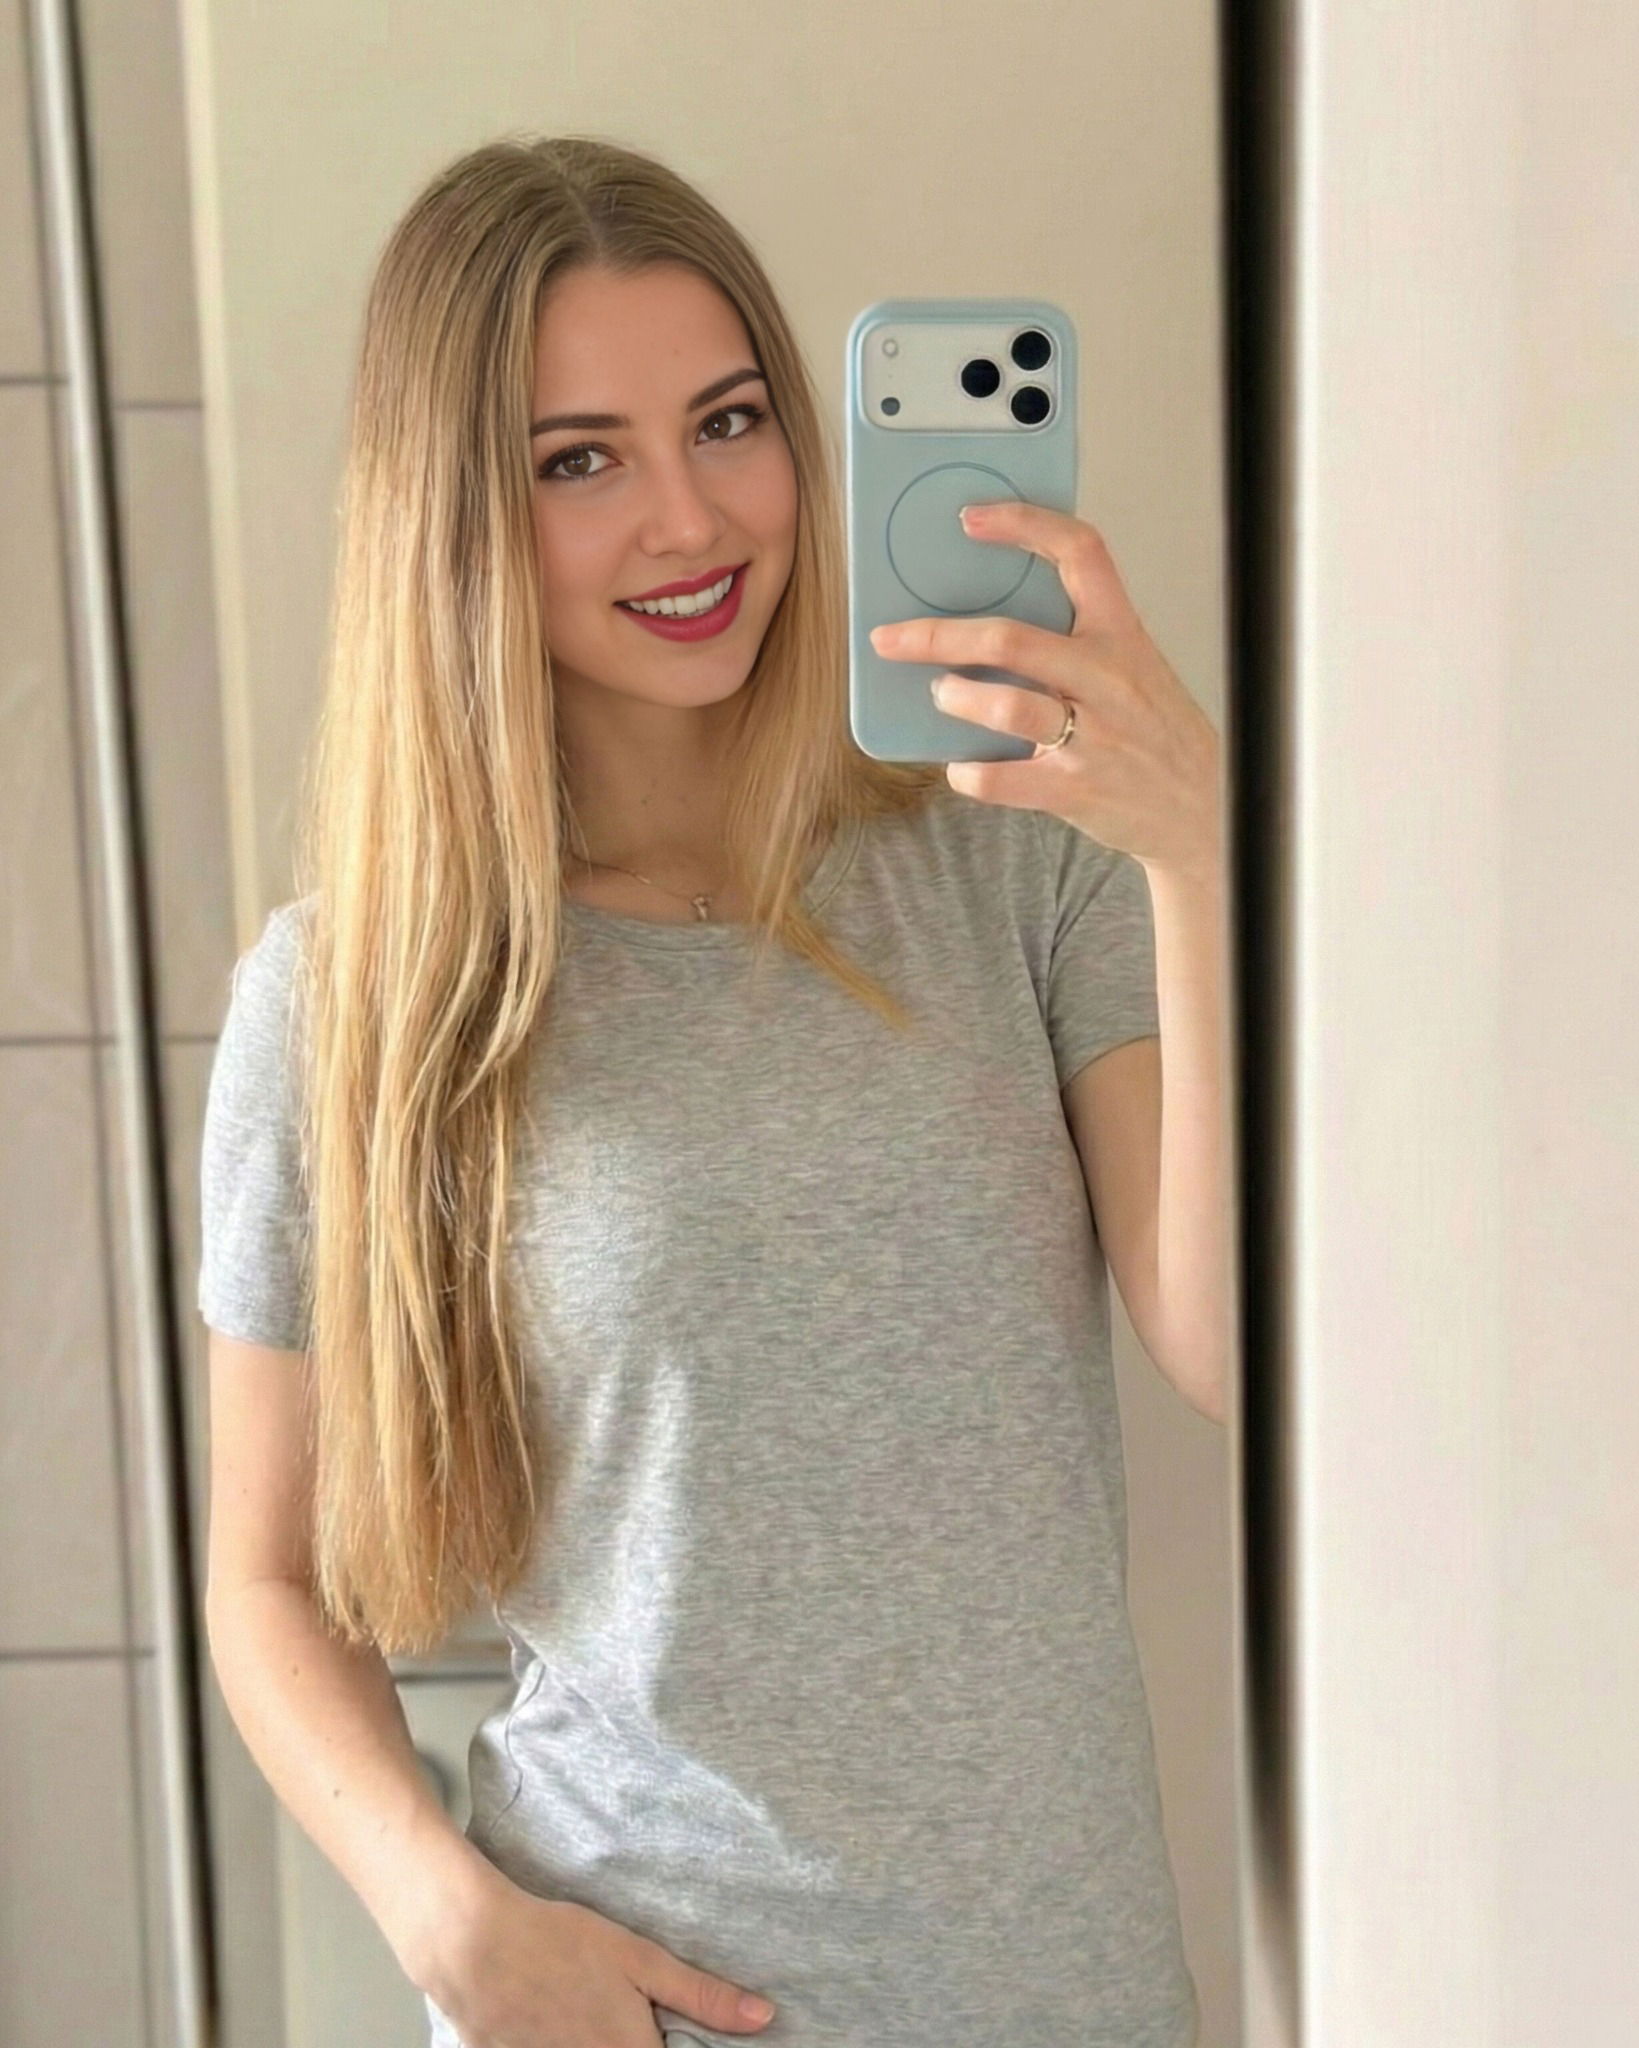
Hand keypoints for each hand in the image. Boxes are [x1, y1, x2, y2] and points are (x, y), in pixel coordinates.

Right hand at [412, 1866, 776, 2047]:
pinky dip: (560, 2040)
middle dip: (638, 2040)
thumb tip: (764, 2017)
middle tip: (622, 2013)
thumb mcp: (638, 1959)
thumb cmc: (561, 1943)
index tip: (668, 2033)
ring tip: (583, 2008)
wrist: (474, 1944)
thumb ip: (701, 1995)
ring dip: (598, 2042)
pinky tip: (556, 2020)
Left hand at [869, 498, 1222, 876]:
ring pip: (1003, 706)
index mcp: (1122, 634)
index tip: (972, 519)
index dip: (1024, 525)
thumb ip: (1075, 643)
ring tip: (941, 696)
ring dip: (955, 699)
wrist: (1201, 806)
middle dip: (936, 637)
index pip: (1080, 553)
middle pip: (1009, 639)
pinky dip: (967, 773)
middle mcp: (1107, 677)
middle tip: (892, 639)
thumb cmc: (1152, 731)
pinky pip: (999, 779)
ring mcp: (1092, 736)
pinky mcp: (1074, 788)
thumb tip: (986, 631)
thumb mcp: (1131, 668)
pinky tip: (962, 766)